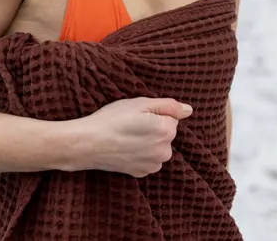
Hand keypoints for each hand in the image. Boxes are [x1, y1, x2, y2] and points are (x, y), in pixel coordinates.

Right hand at [67, 97, 192, 176]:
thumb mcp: (140, 103)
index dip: (154, 113)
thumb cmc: (112, 119)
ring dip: (148, 142)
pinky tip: (126, 148)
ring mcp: (153, 165)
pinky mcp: (142, 173)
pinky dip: (141, 154)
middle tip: (131, 125)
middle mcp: (165, 151)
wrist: (88, 143)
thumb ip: (169, 105)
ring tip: (127, 137)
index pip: (171, 117)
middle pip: (166, 133)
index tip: (138, 115)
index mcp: (166, 130)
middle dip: (154, 128)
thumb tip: (189, 110)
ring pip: (158, 147)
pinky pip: (148, 159)